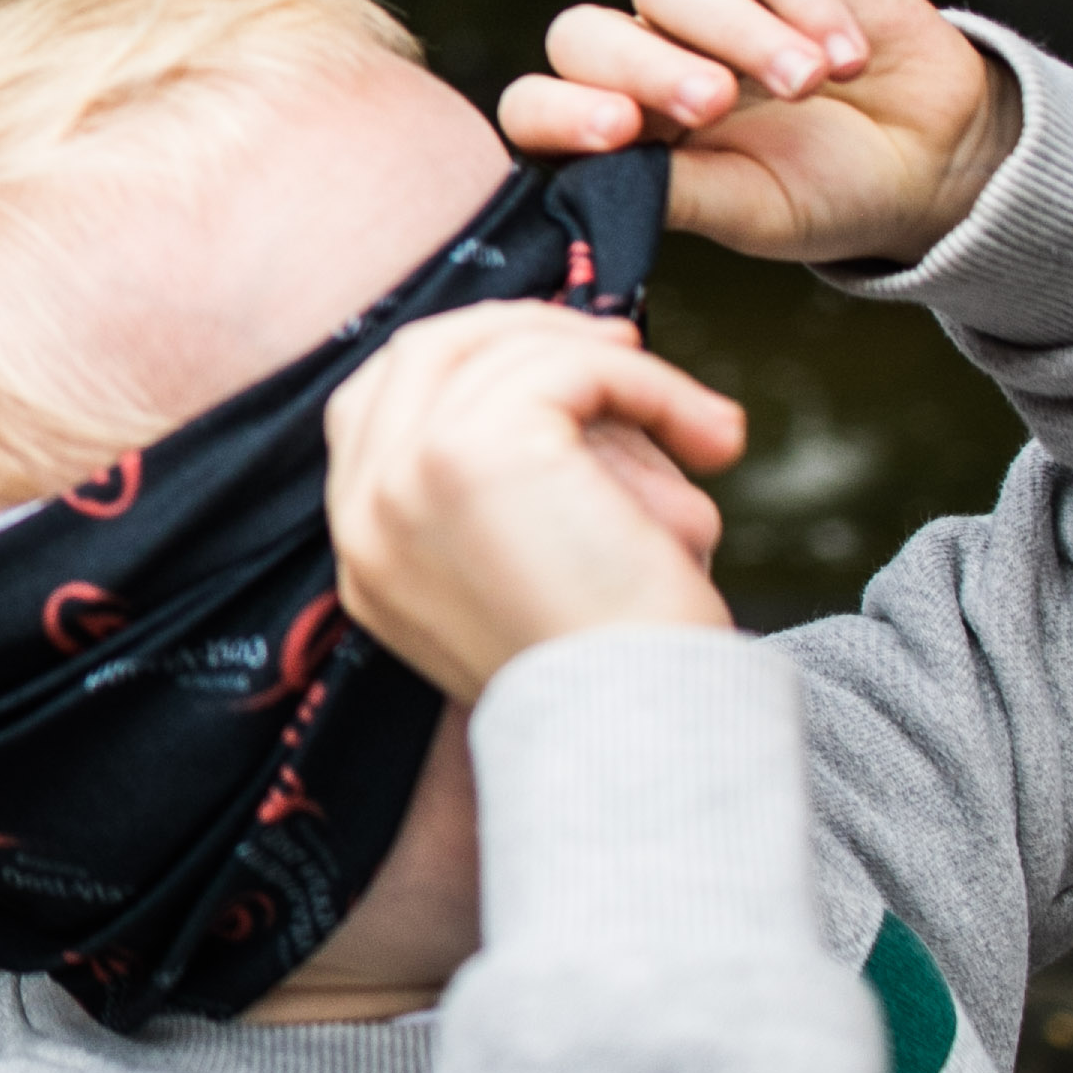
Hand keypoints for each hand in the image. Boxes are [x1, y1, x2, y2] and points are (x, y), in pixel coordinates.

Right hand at [325, 303, 741, 701]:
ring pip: (502, 349)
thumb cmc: (615, 671)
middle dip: (527, 332)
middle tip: (623, 353)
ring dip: (613, 364)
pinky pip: (567, 366)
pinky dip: (651, 384)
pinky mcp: (466, 452)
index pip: (374, 401)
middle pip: (423, 351)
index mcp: (363, 552)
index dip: (470, 362)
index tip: (563, 368)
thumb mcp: (534, 573)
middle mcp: (363, 510)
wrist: (640, 740)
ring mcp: (403, 476)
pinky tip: (709, 438)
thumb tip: (580, 363)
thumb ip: (511, 487)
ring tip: (695, 421)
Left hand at [496, 0, 1022, 268]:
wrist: (934, 159)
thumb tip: (593, 186)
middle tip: (714, 104)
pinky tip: (848, 54)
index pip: (536, 106)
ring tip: (808, 81)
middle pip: (585, 34)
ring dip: (736, 30)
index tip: (614, 133)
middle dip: (644, 66)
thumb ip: (676, 194)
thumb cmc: (826, 193)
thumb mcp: (752, 211)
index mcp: (616, 128)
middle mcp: (642, 54)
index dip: (555, 112)